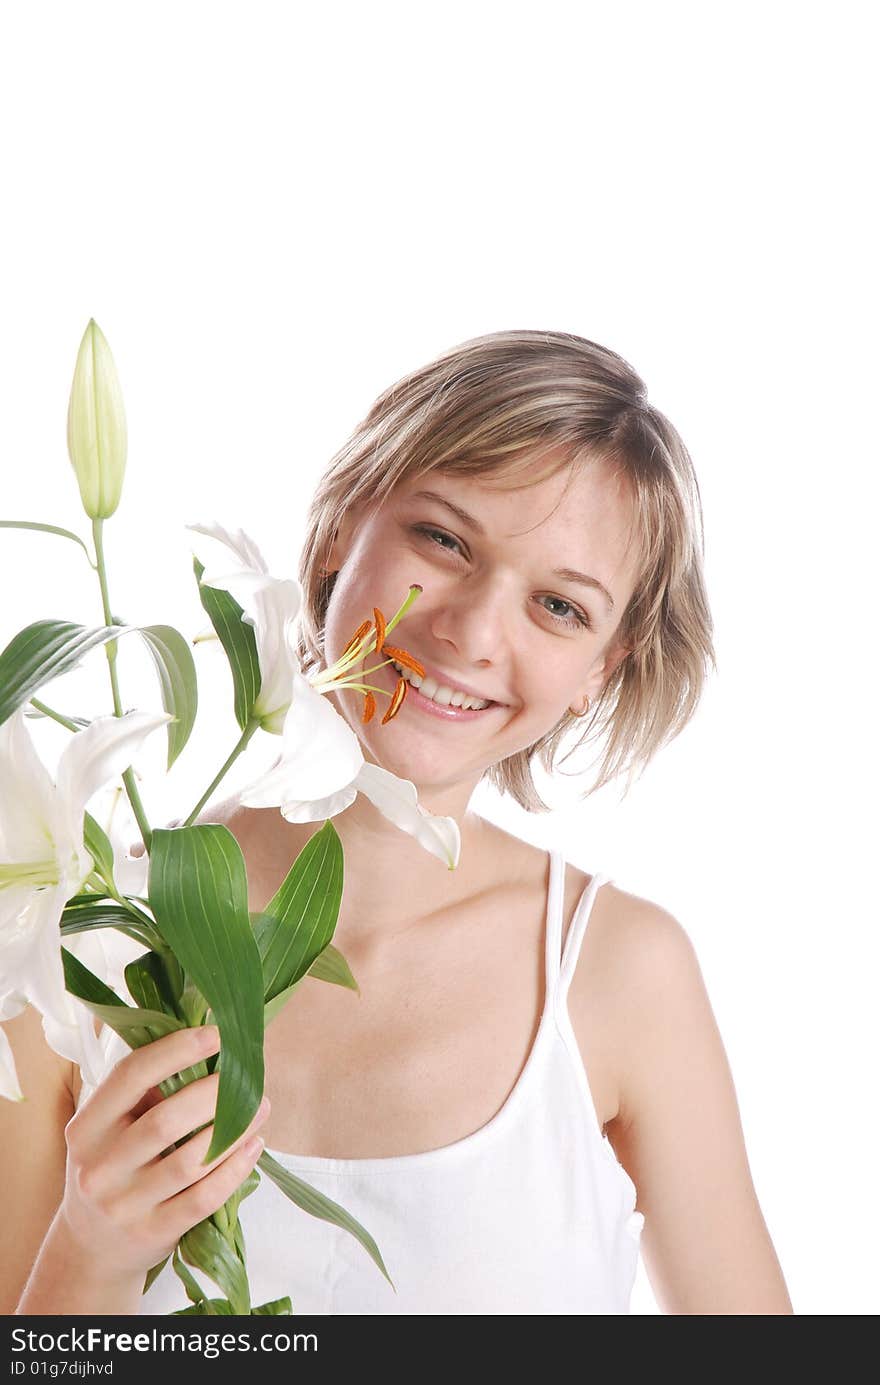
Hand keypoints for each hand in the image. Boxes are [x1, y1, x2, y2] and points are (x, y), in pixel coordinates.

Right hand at [60, 1025, 269, 1280]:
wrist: (91, 1250)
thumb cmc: (112, 1169)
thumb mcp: (107, 1131)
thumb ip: (143, 1093)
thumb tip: (206, 1046)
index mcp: (87, 1128)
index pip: (130, 1077)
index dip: (176, 1050)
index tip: (217, 1033)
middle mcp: (100, 1167)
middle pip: (166, 1120)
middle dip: (214, 1094)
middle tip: (247, 1077)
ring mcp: (125, 1205)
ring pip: (191, 1161)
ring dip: (235, 1129)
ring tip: (261, 1106)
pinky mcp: (152, 1233)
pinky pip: (204, 1198)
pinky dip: (235, 1168)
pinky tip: (253, 1146)